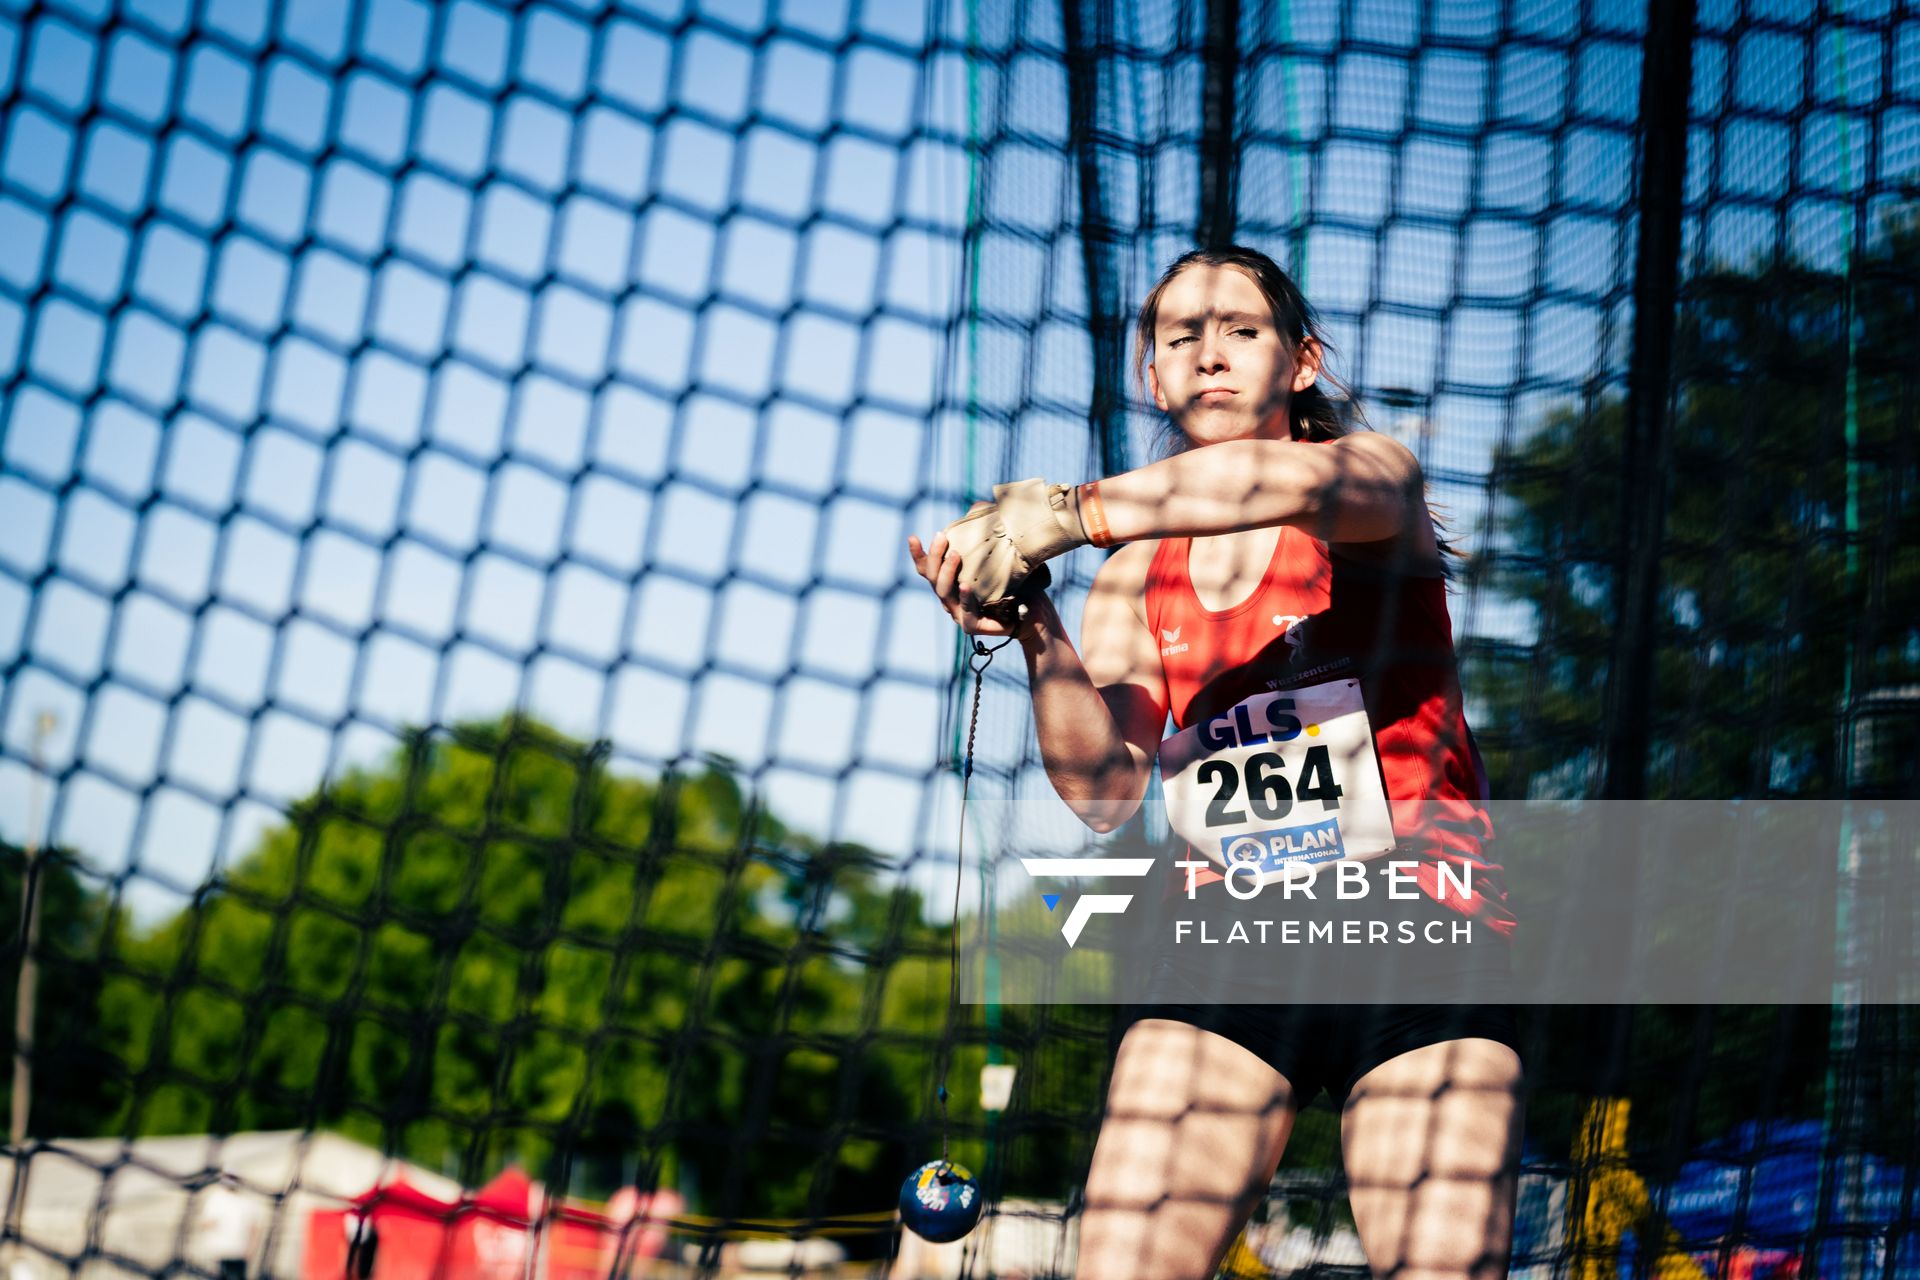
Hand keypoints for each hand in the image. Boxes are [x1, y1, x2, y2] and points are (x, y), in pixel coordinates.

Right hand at [907, 523, 1050, 637]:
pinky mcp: (972, 626)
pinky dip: (964, 598)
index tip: (912, 537)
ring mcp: (959, 613)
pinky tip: (965, 586)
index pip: (927, 568)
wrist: (1035, 611)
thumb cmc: (1017, 582)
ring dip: (946, 572)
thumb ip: (986, 532)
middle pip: (931, 577)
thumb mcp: (1001, 553)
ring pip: (943, 593)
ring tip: (955, 555)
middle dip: (934, 555)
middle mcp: (950, 597)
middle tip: (942, 536)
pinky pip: (965, 613)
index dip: (918, 554)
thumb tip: (978, 506)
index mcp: (951, 582)